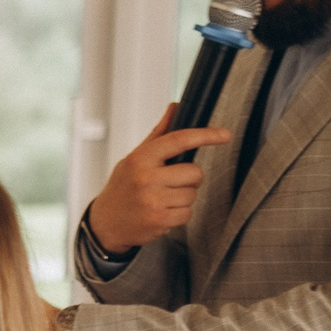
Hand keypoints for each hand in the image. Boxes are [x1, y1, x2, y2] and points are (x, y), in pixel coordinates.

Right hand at [84, 104, 231, 253]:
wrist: (105, 224)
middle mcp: (146, 178)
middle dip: (189, 178)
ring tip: (162, 199)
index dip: (205, 135)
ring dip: (183, 198)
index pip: (179, 140)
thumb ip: (158, 135)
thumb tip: (175, 107)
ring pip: (193, 194)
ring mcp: (153, 200)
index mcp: (140, 158)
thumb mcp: (134, 159)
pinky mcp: (159, 220)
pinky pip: (188, 213)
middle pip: (194, 172)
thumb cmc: (122, 187)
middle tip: (170, 183)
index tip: (225, 135)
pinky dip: (179, 214)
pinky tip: (161, 212)